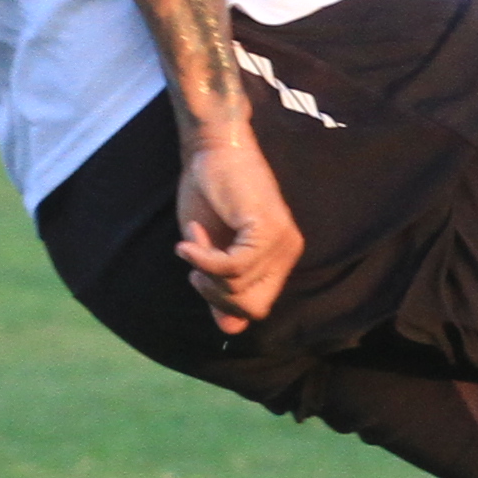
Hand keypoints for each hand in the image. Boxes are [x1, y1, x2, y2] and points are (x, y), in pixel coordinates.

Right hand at [174, 111, 300, 336]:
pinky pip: (233, 268)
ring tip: (194, 236)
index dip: (222, 301)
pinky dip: (204, 259)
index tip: (198, 272)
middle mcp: (287, 252)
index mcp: (277, 258)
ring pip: (239, 289)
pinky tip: (190, 240)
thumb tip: (231, 328)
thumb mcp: (210, 250)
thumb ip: (222, 286)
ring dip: (204, 268)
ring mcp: (282, 242)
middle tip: (195, 261)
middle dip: (214, 294)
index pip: (256, 309)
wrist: (210, 149)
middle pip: (252, 308)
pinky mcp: (267, 230)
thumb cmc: (209, 192)